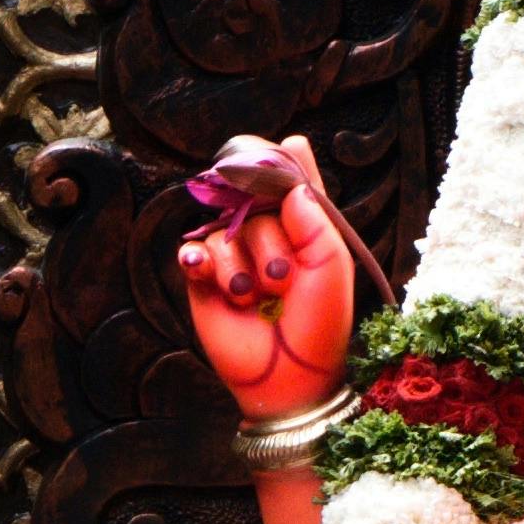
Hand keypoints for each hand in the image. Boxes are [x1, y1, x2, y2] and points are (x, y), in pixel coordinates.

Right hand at [178, 134, 355, 420]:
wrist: (291, 378)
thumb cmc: (320, 325)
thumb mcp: (331, 267)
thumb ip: (315, 218)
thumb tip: (292, 177)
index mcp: (303, 233)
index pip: (290, 185)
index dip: (284, 166)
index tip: (290, 145)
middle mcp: (267, 240)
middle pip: (251, 208)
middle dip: (268, 242)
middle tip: (281, 280)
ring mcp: (234, 259)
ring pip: (222, 230)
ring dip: (239, 266)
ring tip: (254, 299)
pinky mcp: (204, 282)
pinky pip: (192, 251)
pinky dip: (199, 261)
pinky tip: (204, 273)